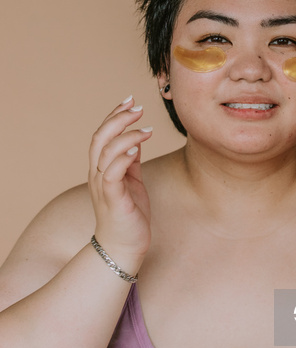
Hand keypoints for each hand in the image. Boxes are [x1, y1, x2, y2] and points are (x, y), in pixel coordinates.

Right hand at [88, 96, 152, 269]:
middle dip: (118, 119)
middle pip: (100, 138)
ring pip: (105, 152)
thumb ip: (130, 159)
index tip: (130, 100)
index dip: (114, 115)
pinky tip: (136, 149)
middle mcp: (97, 174)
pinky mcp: (113, 199)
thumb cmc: (129, 213)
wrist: (123, 247)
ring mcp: (103, 187)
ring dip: (126, 136)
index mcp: (100, 168)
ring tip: (145, 129)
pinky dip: (122, 158)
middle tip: (138, 108)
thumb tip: (137, 136)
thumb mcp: (131, 179)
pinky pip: (112, 174)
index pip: (102, 134)